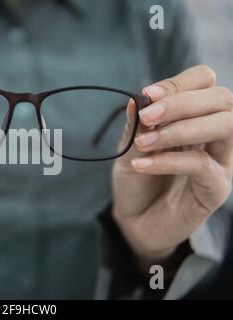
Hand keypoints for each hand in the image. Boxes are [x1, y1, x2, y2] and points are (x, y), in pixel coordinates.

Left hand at [113, 65, 232, 269]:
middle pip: (222, 99)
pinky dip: (168, 161)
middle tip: (146, 117)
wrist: (135, 219)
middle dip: (181, 102)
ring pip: (224, 127)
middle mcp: (214, 134)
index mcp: (194, 116)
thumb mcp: (129, 148)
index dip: (179, 84)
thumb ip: (137, 126)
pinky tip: (141, 164)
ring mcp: (220, 160)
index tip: (147, 95)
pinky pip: (202, 165)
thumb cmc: (136, 178)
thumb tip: (136, 99)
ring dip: (180, 129)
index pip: (204, 82)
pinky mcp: (216, 188)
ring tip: (143, 142)